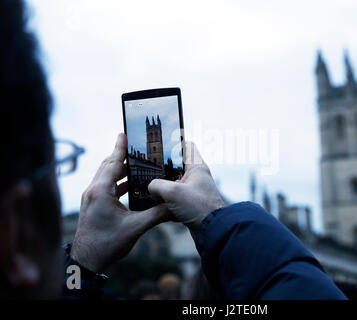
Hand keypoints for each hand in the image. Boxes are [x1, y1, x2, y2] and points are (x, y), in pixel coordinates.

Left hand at [70, 133, 169, 272]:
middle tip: (136, 148)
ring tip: (136, 165)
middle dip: (121, 156)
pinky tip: (129, 186)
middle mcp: (93, 191)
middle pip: (108, 166)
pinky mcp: (92, 205)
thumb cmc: (107, 244)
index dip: (120, 148)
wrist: (86, 261)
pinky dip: (117, 183)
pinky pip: (105, 187)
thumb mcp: (135, 228)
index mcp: (101, 191)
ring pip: (105, 176)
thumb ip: (156, 214)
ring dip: (119, 170)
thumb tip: (174, 206)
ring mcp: (91, 198)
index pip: (112, 163)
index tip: (123, 133)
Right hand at [148, 142, 224, 235]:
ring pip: (173, 182)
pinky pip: (174, 197)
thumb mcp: (172, 192)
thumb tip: (150, 188)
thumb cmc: (199, 208)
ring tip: (146, 184)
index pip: (187, 146)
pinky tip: (154, 201)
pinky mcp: (190, 204)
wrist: (212, 232)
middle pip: (176, 165)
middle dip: (161, 167)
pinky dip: (165, 198)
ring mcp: (193, 191)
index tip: (158, 145)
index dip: (173, 143)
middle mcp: (196, 177)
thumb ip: (157, 185)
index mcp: (197, 167)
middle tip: (146, 166)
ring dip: (161, 185)